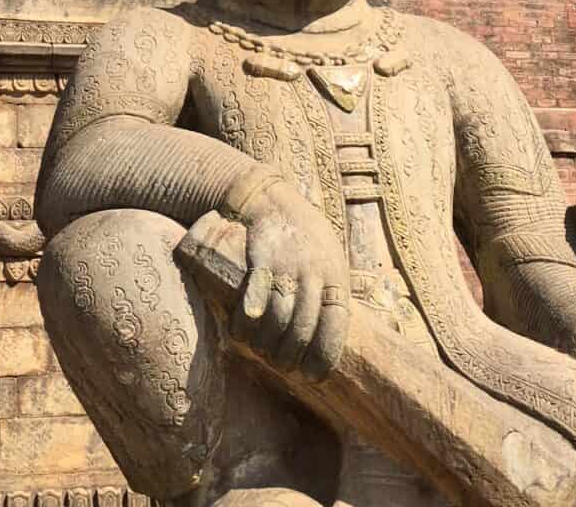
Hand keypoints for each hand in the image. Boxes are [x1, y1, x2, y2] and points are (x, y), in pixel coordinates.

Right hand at [229, 180, 349, 381]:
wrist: (271, 199)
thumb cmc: (305, 238)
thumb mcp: (330, 260)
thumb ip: (330, 293)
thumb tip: (331, 338)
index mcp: (335, 278)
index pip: (335, 327)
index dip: (323, 356)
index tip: (311, 376)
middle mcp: (314, 274)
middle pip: (302, 327)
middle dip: (289, 355)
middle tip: (280, 366)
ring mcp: (287, 266)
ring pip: (277, 317)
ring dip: (265, 343)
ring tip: (260, 351)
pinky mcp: (261, 258)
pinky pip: (254, 295)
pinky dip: (246, 318)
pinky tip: (241, 330)